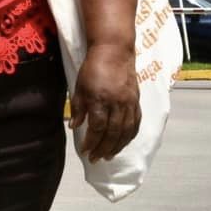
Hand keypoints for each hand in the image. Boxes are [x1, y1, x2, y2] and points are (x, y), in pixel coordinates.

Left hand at [72, 42, 140, 161]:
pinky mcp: (136, 101)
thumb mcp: (80, 86)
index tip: (84, 150)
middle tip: (95, 159)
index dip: (91, 141)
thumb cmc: (93, 68)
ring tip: (108, 156)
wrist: (115, 51)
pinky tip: (123, 143)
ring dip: (117, 146)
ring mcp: (129, 103)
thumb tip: (74, 127)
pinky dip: (129, 135)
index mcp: (101, 99)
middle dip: (103, 148)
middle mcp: (117, 103)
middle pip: (112, 133)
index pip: (97, 127)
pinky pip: (135, 122)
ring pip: (126, 131)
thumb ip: (79, 108)